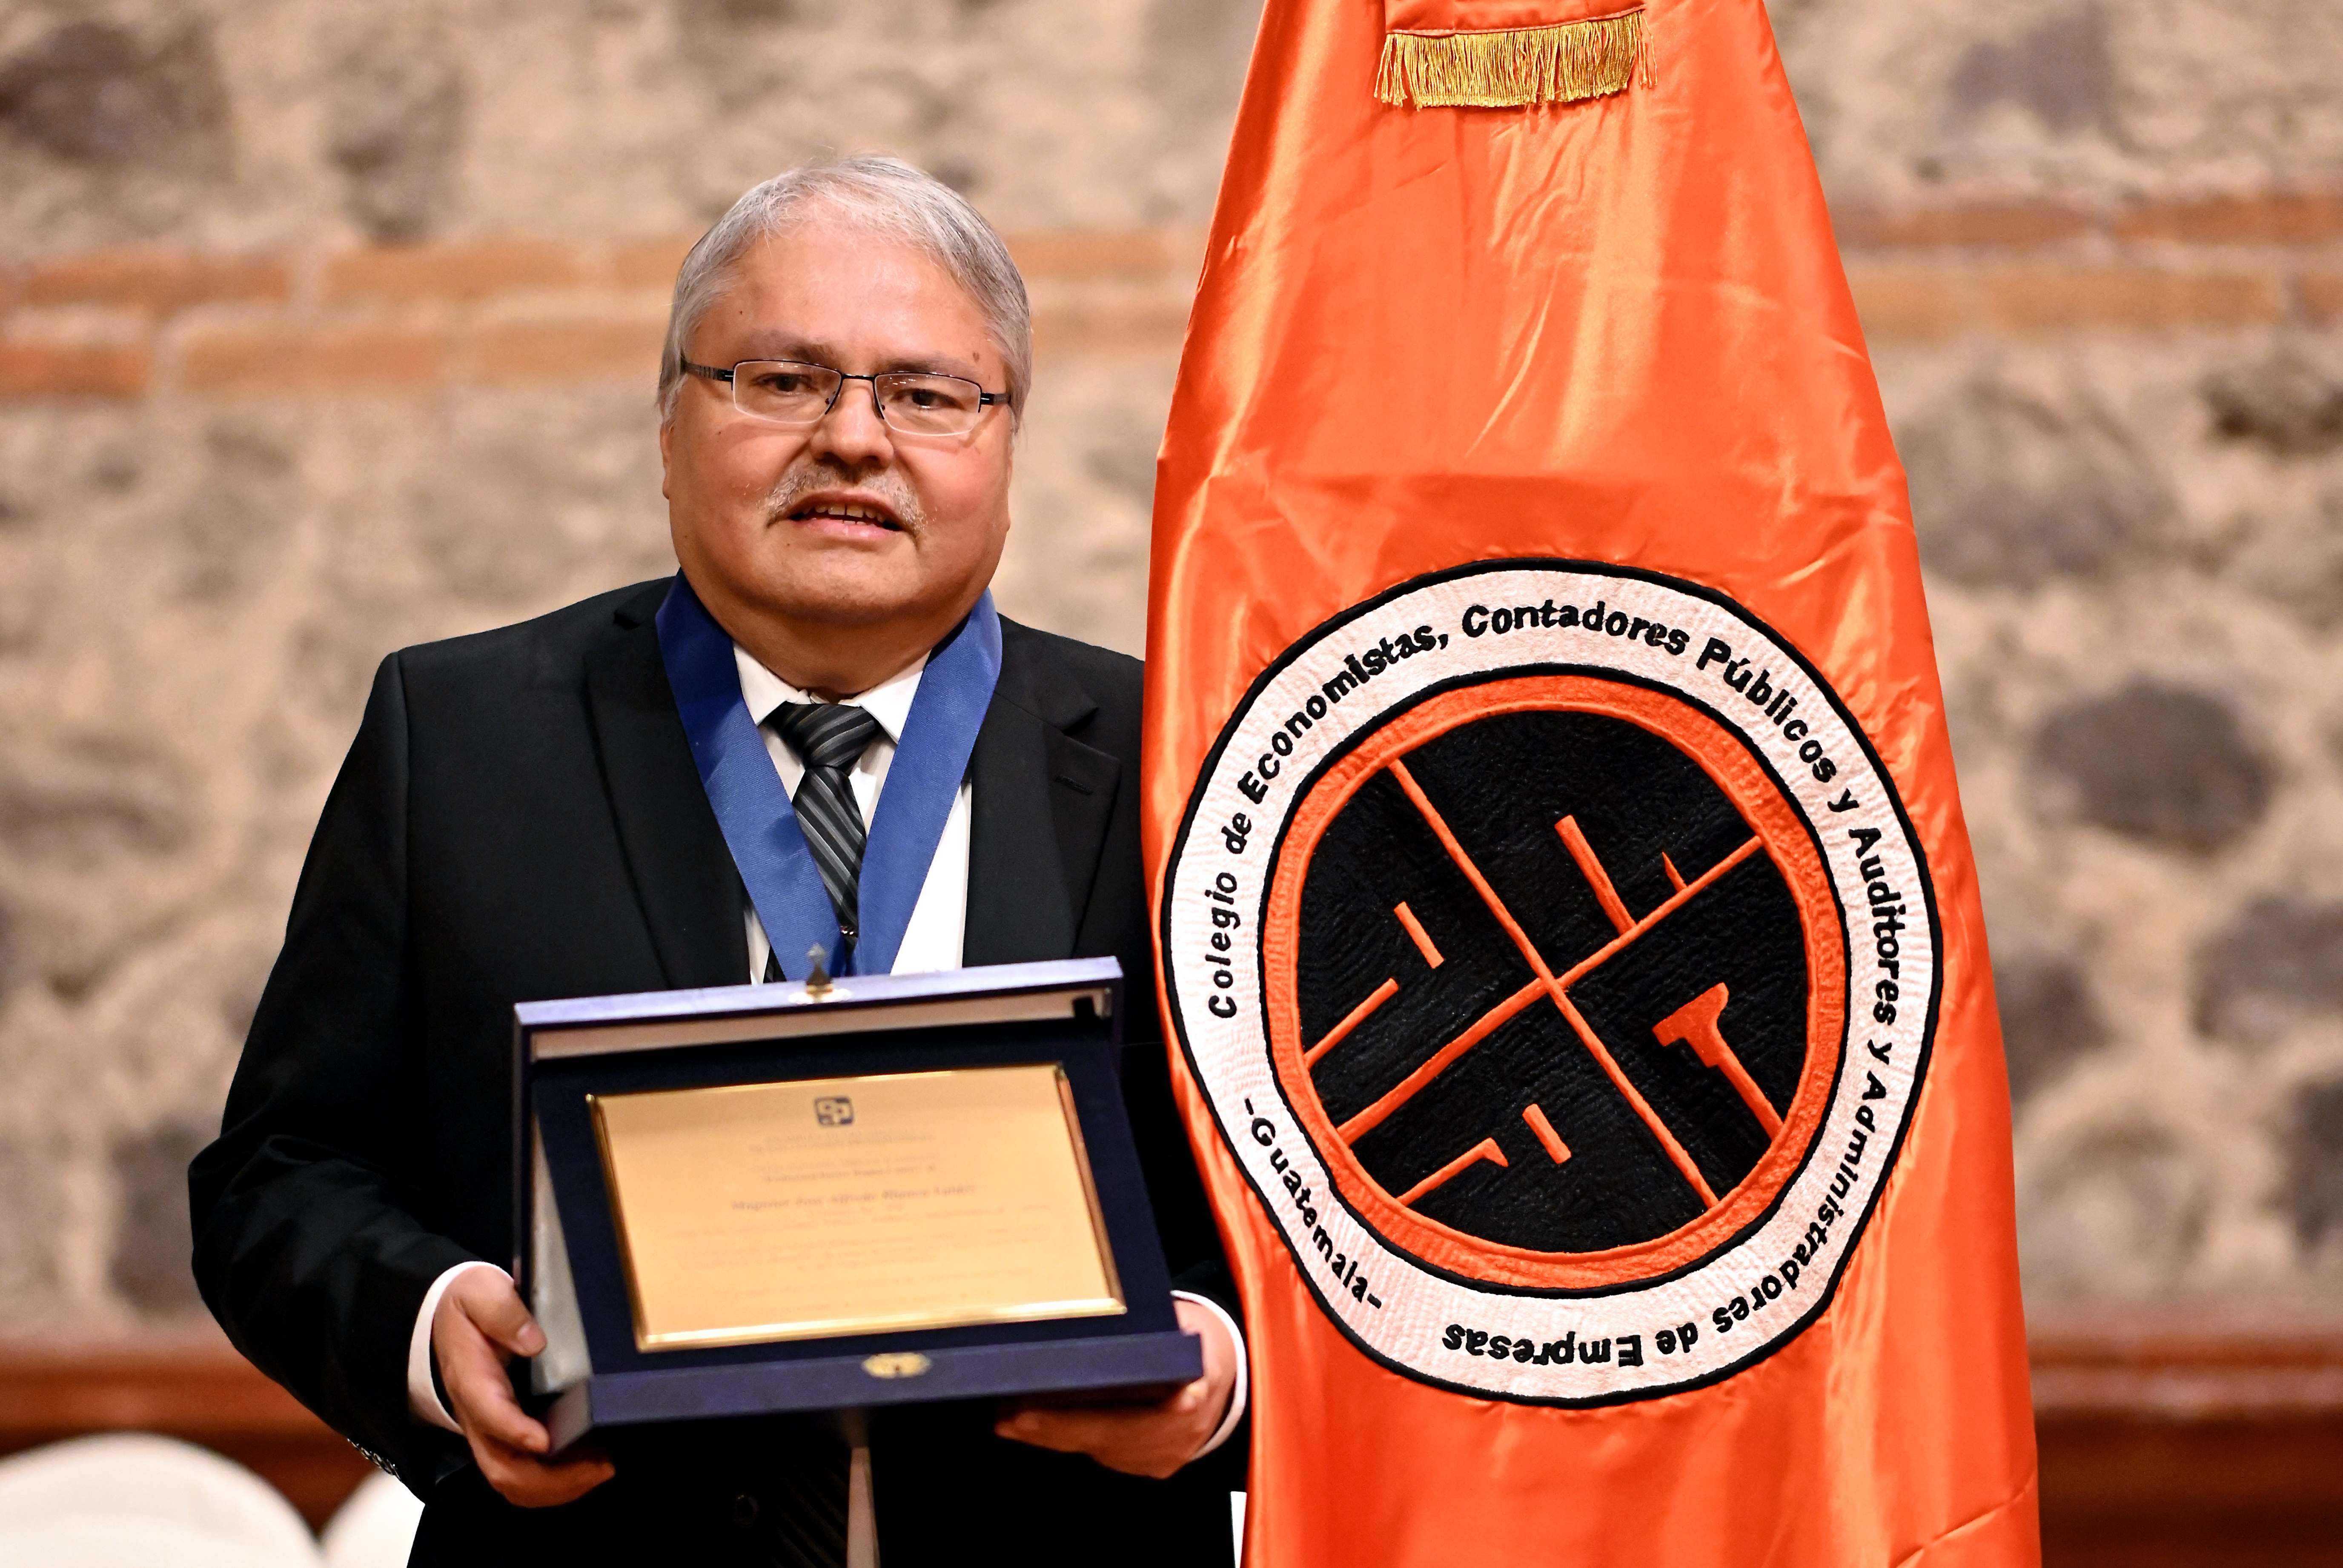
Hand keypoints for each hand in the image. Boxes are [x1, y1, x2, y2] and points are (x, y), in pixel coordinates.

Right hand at [432, 1269, 615, 1507]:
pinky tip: (588, 1470)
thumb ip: (503, 1311)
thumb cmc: (469, 1304)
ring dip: (556, 1488)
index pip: (489, 1413)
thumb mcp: (480, 1291)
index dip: (515, 1431)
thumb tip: (534, 1341)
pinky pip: (523, 1474)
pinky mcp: (503, 1436)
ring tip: (601, 1472)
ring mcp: (489, 1431)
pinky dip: (554, 1484)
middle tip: (599, 1467)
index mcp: (471, 1379)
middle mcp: (477, 1415)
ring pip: (512, 1480)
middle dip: (549, 1479)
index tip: (546, 1439)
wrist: (447, 1318)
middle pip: (502, 1467)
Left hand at [992, 1297, 1237, 1479]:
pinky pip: (1108, 1455)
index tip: (1032, 1413)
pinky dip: (1075, 1441)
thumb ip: (1148, 1327)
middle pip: (1109, 1437)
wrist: (1232, 1373)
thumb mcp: (1182, 1320)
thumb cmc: (1197, 1336)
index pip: (1140, 1410)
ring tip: (1010, 1420)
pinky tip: (1039, 1429)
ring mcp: (1169, 1454)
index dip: (1078, 1418)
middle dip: (1053, 1429)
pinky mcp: (1157, 1466)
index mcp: (1196, 1388)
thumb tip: (1093, 1316)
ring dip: (1055, 1437)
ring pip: (1102, 1450)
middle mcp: (1183, 1431)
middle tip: (1008, 1418)